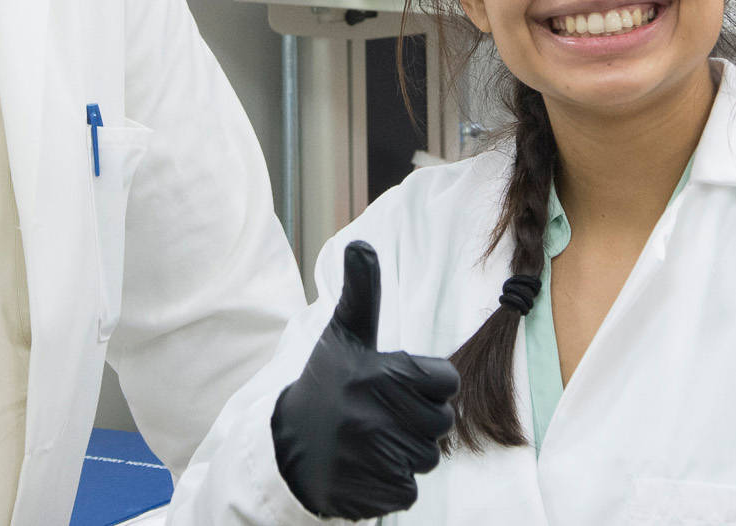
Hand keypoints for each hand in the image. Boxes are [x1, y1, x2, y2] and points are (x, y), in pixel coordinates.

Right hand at [271, 241, 459, 519]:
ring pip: (426, 458)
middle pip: (440, 423)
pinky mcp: (370, 492)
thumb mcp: (343, 336)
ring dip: (406, 452)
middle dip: (417, 420)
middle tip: (381, 414)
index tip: (397, 384)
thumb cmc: (326, 384)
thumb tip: (362, 244)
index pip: (447, 382)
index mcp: (379, 375)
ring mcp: (372, 458)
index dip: (428, 384)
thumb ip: (362, 293)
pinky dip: (392, 482)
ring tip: (372, 440)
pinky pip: (409, 490)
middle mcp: (375, 417)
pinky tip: (366, 467)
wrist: (288, 446)